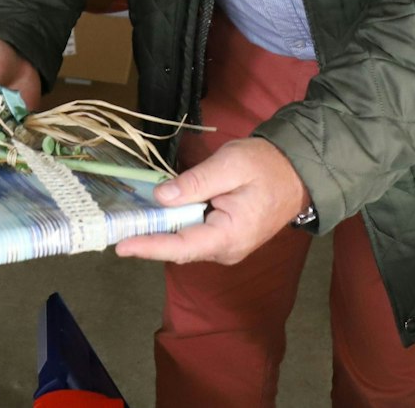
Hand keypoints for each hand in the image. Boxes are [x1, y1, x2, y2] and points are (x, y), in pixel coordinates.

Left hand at [114, 138, 308, 265]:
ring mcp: (226, 247)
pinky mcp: (224, 239)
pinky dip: (173, 226)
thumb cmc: (266, 165)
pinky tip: (155, 214)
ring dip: (159, 231)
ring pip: (184, 243)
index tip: (121, 245)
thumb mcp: (230, 164)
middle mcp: (226, 250)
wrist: (297, 173)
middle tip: (117, 225)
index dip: (149, 246)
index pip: (182, 247)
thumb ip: (195, 183)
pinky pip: (193, 236)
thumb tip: (161, 198)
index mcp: (229, 235)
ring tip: (129, 219)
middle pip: (179, 248)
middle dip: (148, 238)